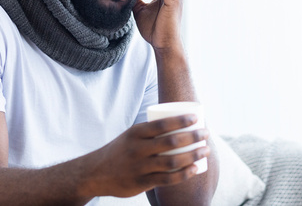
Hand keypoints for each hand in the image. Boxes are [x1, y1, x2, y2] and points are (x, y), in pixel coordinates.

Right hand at [84, 114, 209, 197]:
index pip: (161, 124)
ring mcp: (140, 167)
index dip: (181, 120)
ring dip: (192, 156)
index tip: (196, 118)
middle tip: (206, 134)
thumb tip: (181, 125)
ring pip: (172, 162)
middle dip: (192, 137)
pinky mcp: (141, 183)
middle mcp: (137, 149)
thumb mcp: (132, 136)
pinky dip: (184, 174)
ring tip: (205, 150)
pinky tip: (195, 169)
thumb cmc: (122, 150)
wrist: (96, 173)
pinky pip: (167, 179)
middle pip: (170, 142)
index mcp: (136, 133)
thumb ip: (152, 132)